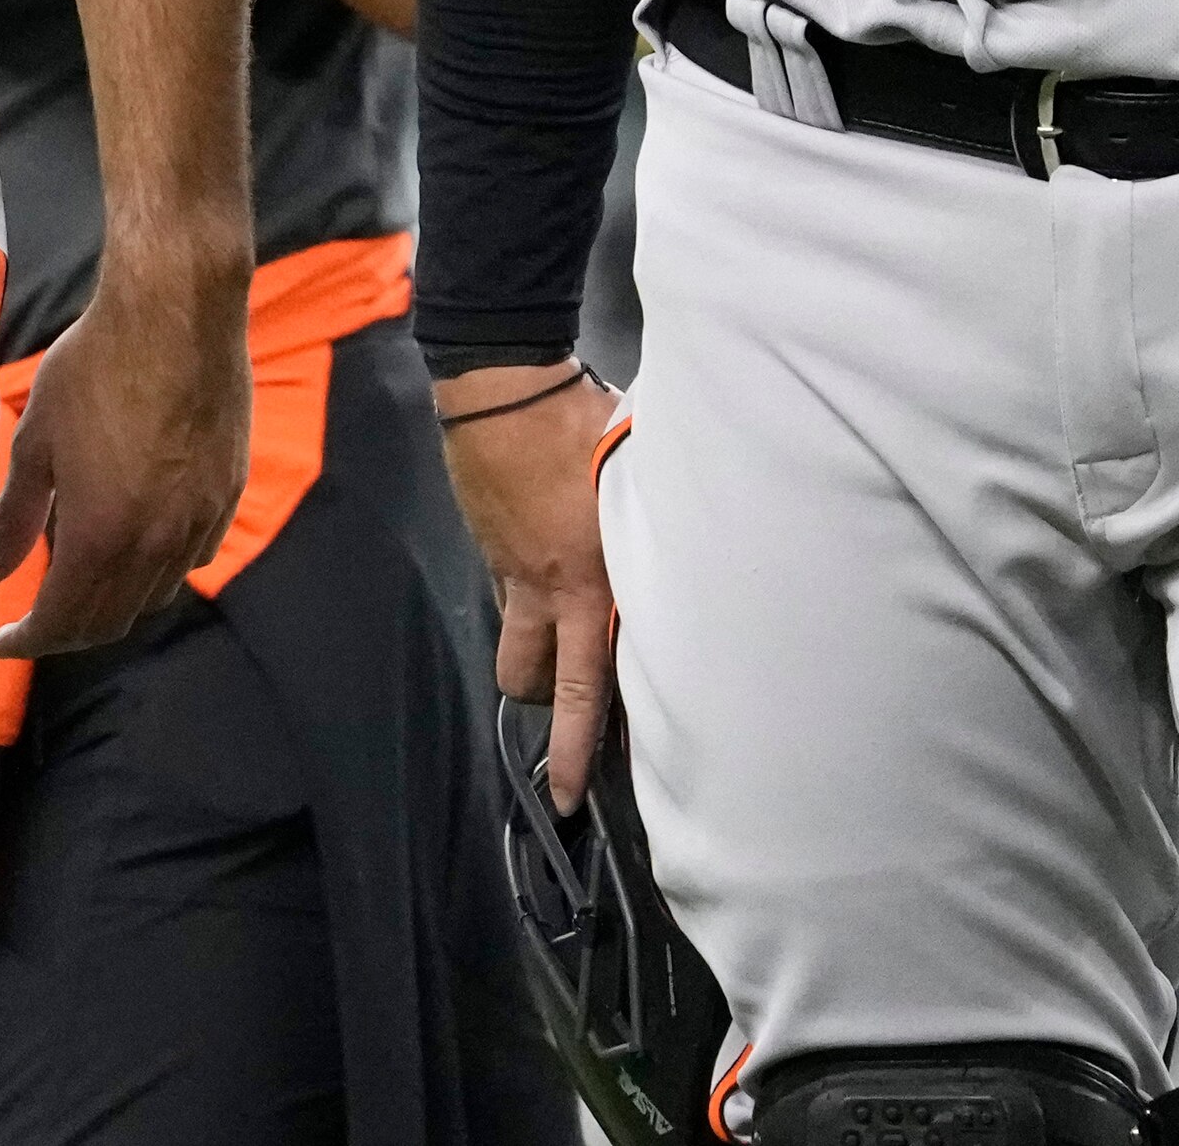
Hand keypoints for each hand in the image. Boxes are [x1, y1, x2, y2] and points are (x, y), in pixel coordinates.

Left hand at [0, 254, 248, 658]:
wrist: (176, 311)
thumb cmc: (98, 364)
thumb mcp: (37, 439)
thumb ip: (17, 514)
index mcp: (100, 534)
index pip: (62, 622)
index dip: (29, 641)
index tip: (6, 641)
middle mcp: (156, 542)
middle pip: (111, 621)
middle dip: (68, 631)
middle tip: (38, 619)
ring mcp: (199, 520)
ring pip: (155, 595)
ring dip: (115, 601)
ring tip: (83, 577)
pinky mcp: (227, 493)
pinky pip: (192, 556)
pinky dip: (159, 567)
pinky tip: (139, 538)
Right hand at [439, 361, 618, 813]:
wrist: (503, 390)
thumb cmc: (583, 422)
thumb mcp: (637, 477)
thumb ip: (653, 523)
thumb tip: (687, 539)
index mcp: (596, 579)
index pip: (595, 681)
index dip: (585, 740)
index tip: (580, 788)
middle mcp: (553, 590)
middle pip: (545, 685)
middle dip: (556, 735)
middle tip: (563, 780)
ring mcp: (514, 572)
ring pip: (519, 649)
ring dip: (536, 670)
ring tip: (559, 678)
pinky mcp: (491, 548)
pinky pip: (510, 599)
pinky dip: (528, 608)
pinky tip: (550, 584)